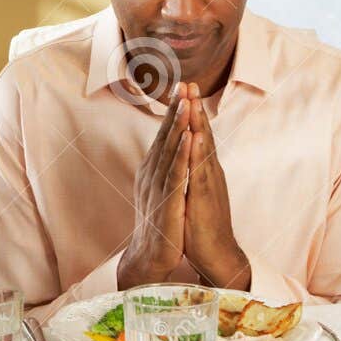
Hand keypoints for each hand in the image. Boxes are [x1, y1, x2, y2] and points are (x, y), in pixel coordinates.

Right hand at [117, 85, 191, 288]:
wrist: (152, 256)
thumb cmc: (162, 224)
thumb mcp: (163, 191)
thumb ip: (166, 170)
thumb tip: (169, 151)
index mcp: (153, 171)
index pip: (164, 136)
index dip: (173, 112)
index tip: (182, 89)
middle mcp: (152, 174)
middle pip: (165, 136)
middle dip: (175, 110)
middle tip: (183, 84)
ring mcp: (159, 187)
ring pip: (169, 151)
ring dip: (177, 125)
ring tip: (186, 102)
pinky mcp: (167, 202)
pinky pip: (175, 174)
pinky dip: (181, 155)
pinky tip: (188, 139)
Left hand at [181, 85, 249, 288]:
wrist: (217, 254)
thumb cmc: (203, 224)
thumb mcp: (194, 192)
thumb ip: (192, 173)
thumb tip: (187, 155)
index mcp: (204, 170)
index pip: (198, 135)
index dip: (192, 112)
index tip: (185, 89)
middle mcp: (209, 172)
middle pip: (203, 134)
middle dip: (195, 108)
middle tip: (190, 82)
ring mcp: (209, 184)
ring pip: (203, 149)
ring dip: (198, 124)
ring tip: (192, 101)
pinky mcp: (206, 199)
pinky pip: (201, 173)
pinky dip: (198, 154)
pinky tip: (194, 138)